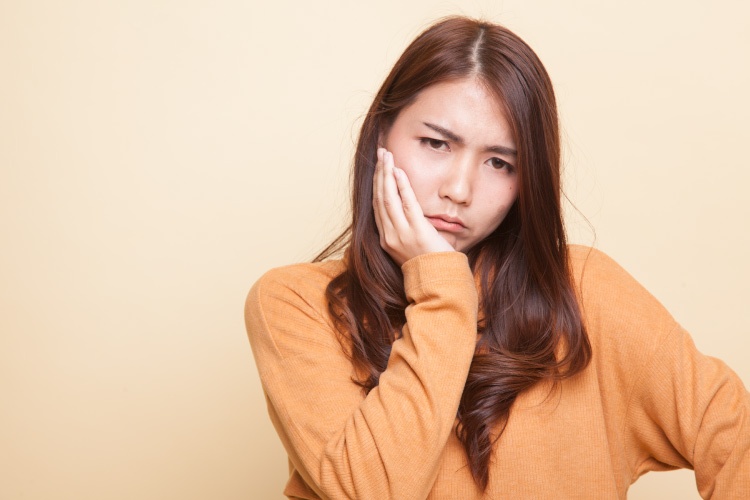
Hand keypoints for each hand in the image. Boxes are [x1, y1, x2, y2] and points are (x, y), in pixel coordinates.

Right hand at [372, 148, 454, 265]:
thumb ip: (403, 229)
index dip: (376, 184)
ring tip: (387, 156)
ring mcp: (402, 233)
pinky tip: (399, 172)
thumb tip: (405, 209)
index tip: (379, 166)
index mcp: (385, 239)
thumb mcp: (409, 246)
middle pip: (379, 198)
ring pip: (388, 198)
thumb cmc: (428, 263)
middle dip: (379, 173)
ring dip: (386, 174)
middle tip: (381, 153)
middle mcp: (389, 235)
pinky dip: (401, 187)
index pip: (376, 205)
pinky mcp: (417, 231)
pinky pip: (407, 204)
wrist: (439, 281)